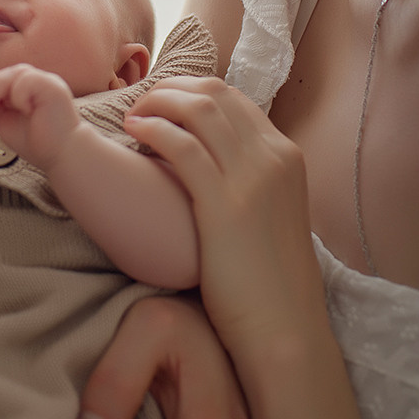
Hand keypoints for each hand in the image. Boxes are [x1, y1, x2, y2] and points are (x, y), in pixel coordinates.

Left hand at [0, 63, 81, 170]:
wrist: (60, 156)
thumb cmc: (36, 142)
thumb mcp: (4, 122)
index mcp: (28, 89)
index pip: (0, 79)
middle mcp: (38, 82)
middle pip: (4, 74)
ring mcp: (47, 82)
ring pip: (13, 74)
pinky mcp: (53, 87)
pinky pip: (27, 81)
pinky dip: (18, 95)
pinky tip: (24, 110)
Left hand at [125, 77, 327, 360]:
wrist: (284, 329)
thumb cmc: (268, 283)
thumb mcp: (271, 215)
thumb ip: (250, 181)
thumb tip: (212, 165)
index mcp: (286, 156)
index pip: (234, 97)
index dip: (191, 92)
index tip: (162, 105)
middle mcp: (273, 156)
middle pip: (214, 93)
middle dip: (170, 88)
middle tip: (142, 105)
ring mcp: (252, 177)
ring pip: (198, 109)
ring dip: (157, 103)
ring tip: (133, 117)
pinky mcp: (224, 202)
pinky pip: (182, 145)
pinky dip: (153, 129)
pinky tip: (134, 134)